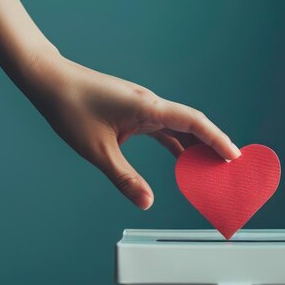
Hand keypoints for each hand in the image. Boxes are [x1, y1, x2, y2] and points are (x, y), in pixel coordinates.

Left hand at [3, 48, 240, 209]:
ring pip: (178, 127)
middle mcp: (149, 103)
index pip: (193, 122)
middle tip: (230, 168)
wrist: (49, 81)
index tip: (235, 157)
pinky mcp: (132, 110)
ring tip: (211, 167)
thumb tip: (146, 202)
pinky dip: (175, 143)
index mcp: (147, 107)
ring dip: (195, 146)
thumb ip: (124, 178)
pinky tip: (182, 158)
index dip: (217, 140)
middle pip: (191, 124)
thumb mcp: (97, 151)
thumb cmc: (70, 108)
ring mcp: (141, 106)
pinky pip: (162, 128)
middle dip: (213, 145)